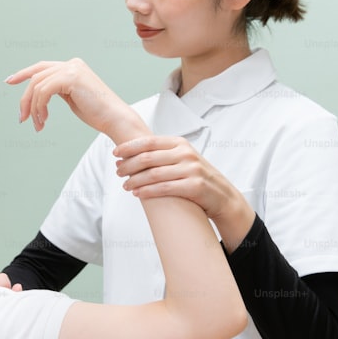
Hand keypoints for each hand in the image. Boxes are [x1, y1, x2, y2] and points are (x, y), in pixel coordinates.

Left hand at [6, 58, 147, 143]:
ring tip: (38, 124)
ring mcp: (72, 68)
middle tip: (22, 117)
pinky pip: (44, 91)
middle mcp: (72, 63)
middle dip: (25, 98)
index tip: (9, 81)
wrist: (114, 118)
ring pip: (37, 85)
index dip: (23, 73)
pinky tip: (44, 120)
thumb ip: (58, 90)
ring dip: (33, 108)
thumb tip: (39, 95)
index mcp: (73, 66)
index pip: (42, 67)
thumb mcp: (73, 98)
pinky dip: (40, 107)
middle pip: (36, 76)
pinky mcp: (71, 77)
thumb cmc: (97, 113)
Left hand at [113, 136, 255, 248]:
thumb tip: (134, 154)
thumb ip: (164, 154)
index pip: (149, 142)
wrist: (222, 196)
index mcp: (180, 144)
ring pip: (154, 174)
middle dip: (129, 164)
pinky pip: (164, 188)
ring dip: (135, 180)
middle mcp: (186, 154)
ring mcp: (191, 169)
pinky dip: (148, 191)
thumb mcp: (183, 159)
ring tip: (125, 185)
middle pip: (148, 157)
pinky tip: (137, 194)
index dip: (129, 147)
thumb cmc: (197, 178)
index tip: (115, 153)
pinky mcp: (194, 186)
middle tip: (118, 171)